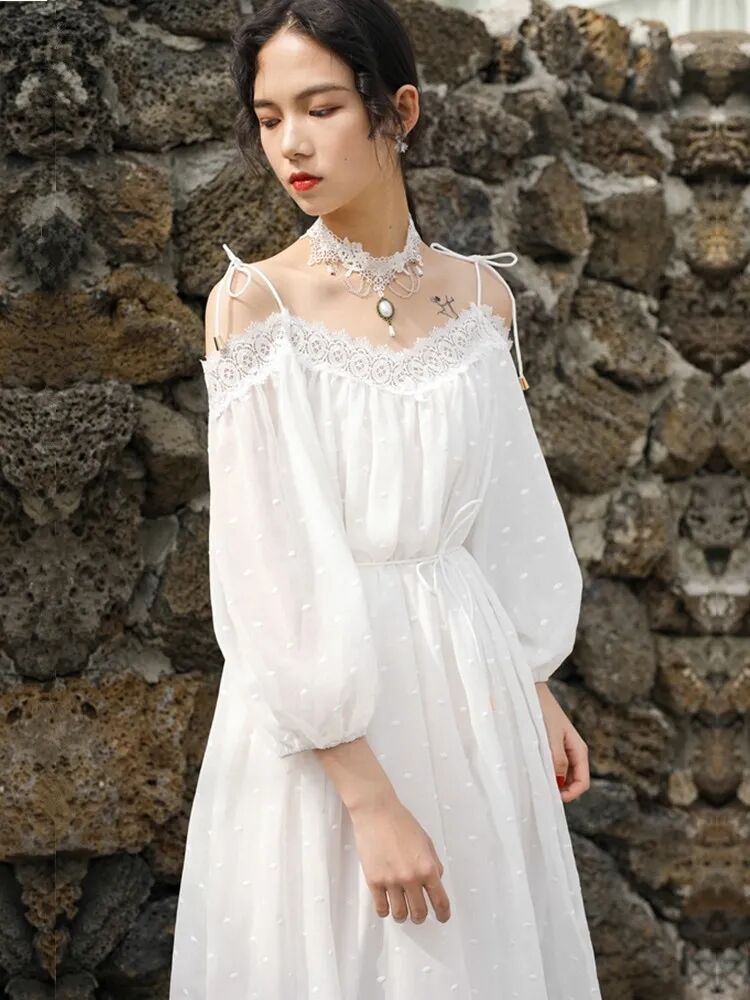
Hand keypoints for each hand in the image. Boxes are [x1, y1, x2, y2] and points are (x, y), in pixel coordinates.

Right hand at [348, 794, 450, 924]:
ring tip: (402, 911)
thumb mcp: (427, 842)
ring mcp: (391, 881)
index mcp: (428, 868)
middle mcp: (411, 878)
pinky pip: (381, 908)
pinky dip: (386, 911)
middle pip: (419, 912)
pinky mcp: (374, 881)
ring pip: (400, 914)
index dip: (443, 914)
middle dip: (420, 916)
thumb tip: (435, 882)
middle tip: (418, 915)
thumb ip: (433, 864)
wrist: (377, 813)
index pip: (440, 901)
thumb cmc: (401, 823)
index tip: (442, 917)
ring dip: (403, 916)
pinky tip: (387, 905)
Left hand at [535, 682, 589, 802]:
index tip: (554, 798)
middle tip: (542, 793)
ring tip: (536, 782)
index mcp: (579, 750)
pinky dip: (547, 772)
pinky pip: (553, 765)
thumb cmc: (542, 710)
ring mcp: (563, 749)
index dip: (571, 795)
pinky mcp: (552, 746)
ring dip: (553, 782)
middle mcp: (573, 752)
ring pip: (562, 775)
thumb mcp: (551, 735)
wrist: (532, 690)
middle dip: (561, 791)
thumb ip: (556, 758)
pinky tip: (534, 771)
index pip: (582, 782)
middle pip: (573, 781)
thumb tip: (559, 782)